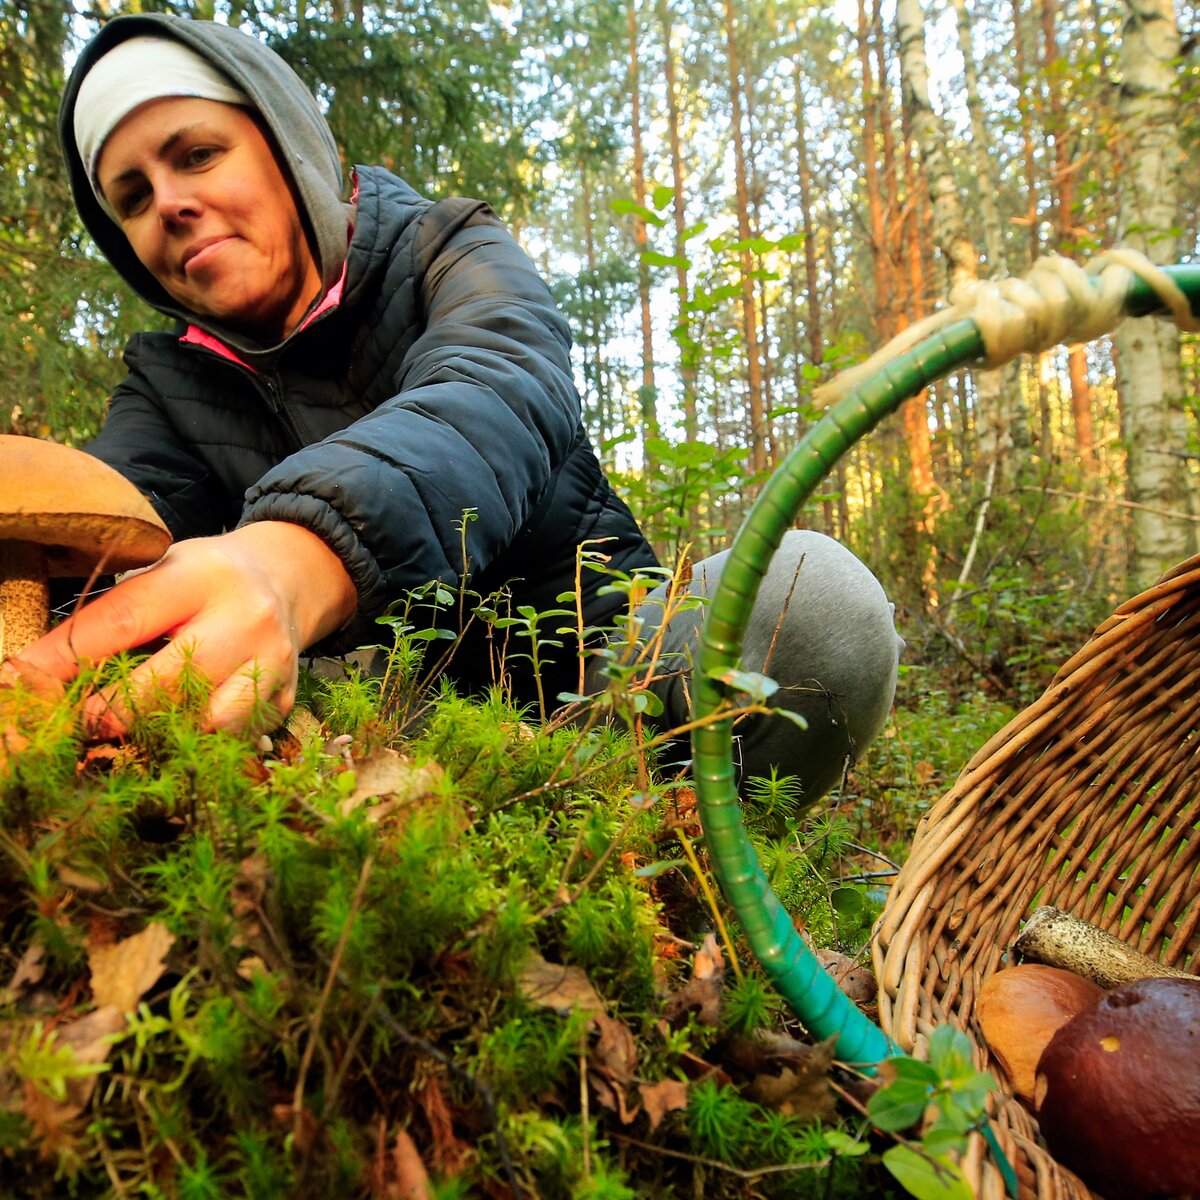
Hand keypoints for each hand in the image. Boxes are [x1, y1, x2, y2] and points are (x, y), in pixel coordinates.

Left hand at [9, 522, 356, 736]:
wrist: (285, 582)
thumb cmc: (205, 581)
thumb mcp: (163, 573)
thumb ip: (118, 616)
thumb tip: (45, 675)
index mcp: (203, 576)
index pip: (122, 622)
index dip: (66, 659)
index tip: (26, 685)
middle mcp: (246, 618)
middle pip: (164, 684)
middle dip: (109, 712)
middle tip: (79, 725)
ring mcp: (272, 662)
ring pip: (203, 722)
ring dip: (158, 735)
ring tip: (133, 732)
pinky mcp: (284, 698)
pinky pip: (230, 738)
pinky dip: (197, 742)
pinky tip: (179, 731)